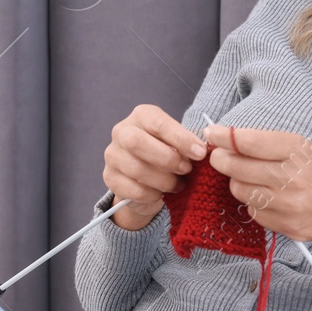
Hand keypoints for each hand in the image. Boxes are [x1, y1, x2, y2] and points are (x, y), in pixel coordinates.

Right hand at [102, 105, 206, 229]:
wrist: (146, 179)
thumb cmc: (167, 154)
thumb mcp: (178, 144)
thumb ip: (187, 144)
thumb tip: (201, 151)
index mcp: (142, 116)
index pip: (158, 123)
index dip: (180, 138)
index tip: (200, 153)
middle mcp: (122, 131)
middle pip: (136, 142)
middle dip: (167, 158)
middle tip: (187, 169)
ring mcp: (113, 155)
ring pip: (136, 168)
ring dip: (163, 180)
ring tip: (179, 184)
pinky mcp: (109, 177)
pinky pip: (132, 189)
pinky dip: (152, 194)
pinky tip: (162, 194)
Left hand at [202, 125, 311, 280]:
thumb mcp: (307, 151)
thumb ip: (272, 147)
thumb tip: (233, 141)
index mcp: (298, 151)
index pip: (250, 141)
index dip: (224, 136)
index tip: (211, 133)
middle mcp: (291, 176)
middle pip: (237, 166)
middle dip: (220, 160)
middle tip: (218, 157)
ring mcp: (286, 204)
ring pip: (240, 190)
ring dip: (236, 182)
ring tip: (246, 178)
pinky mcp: (284, 225)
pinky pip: (253, 211)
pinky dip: (253, 203)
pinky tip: (266, 198)